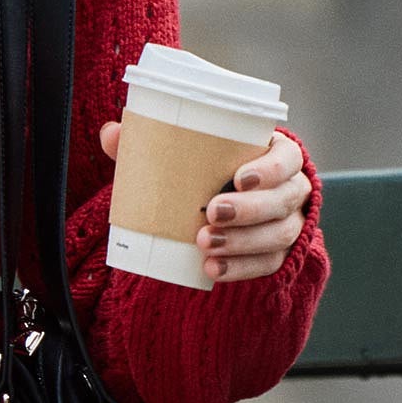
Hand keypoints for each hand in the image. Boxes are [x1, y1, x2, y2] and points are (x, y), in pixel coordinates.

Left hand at [99, 122, 310, 283]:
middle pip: (283, 199)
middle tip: (212, 214)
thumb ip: (152, 141)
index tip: (239, 177)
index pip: (288, 158)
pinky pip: (269, 264)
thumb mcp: (192, 153)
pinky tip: (214, 269)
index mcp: (277, 156)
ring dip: (242, 242)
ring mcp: (289, 223)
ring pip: (279, 234)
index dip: (270, 168)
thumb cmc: (211, 170)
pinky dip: (241, 268)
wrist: (228, 207)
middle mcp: (290, 189)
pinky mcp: (279, 252)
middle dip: (249, 209)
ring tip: (206, 245)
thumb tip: (111, 133)